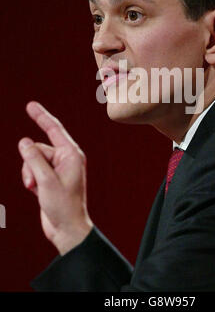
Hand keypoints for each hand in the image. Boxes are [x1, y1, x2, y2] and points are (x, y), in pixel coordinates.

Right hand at [18, 101, 92, 254]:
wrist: (66, 228)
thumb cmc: (62, 205)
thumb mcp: (45, 181)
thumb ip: (33, 159)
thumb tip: (24, 141)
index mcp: (72, 155)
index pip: (55, 129)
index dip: (41, 116)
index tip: (30, 105)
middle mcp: (66, 158)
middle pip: (38, 148)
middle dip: (30, 164)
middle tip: (34, 183)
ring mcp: (57, 168)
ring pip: (33, 160)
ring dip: (29, 174)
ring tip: (34, 188)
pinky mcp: (50, 177)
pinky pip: (33, 170)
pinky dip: (30, 179)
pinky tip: (35, 191)